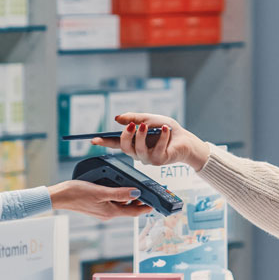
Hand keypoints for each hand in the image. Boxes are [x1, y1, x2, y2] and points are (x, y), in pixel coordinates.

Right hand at [48, 180, 152, 219]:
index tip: (157, 203)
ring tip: (136, 187)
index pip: (134, 212)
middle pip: (129, 209)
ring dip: (129, 198)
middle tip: (149, 192)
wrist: (59, 196)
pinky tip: (118, 187)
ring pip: (121, 205)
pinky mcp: (96, 206)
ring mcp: (102, 210)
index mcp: (110, 212)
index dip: (147, 207)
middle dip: (140, 201)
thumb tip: (136, 194)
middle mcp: (108, 213)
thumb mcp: (100, 191)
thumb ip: (119, 193)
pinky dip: (118, 196)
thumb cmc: (76, 193)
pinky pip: (112, 202)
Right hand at [91, 113, 213, 170]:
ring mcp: (148, 159)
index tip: (93, 139)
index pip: (115, 143)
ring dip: (142, 136)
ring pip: (139, 150)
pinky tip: (165, 129)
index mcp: (133, 143)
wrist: (185, 138)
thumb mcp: (148, 118)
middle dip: (126, 135)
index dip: (104, 142)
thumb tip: (117, 118)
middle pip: (125, 147)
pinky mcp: (159, 161)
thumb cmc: (166, 129)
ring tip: (147, 125)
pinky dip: (161, 137)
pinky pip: (157, 150)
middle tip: (132, 125)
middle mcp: (138, 153)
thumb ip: (133, 118)